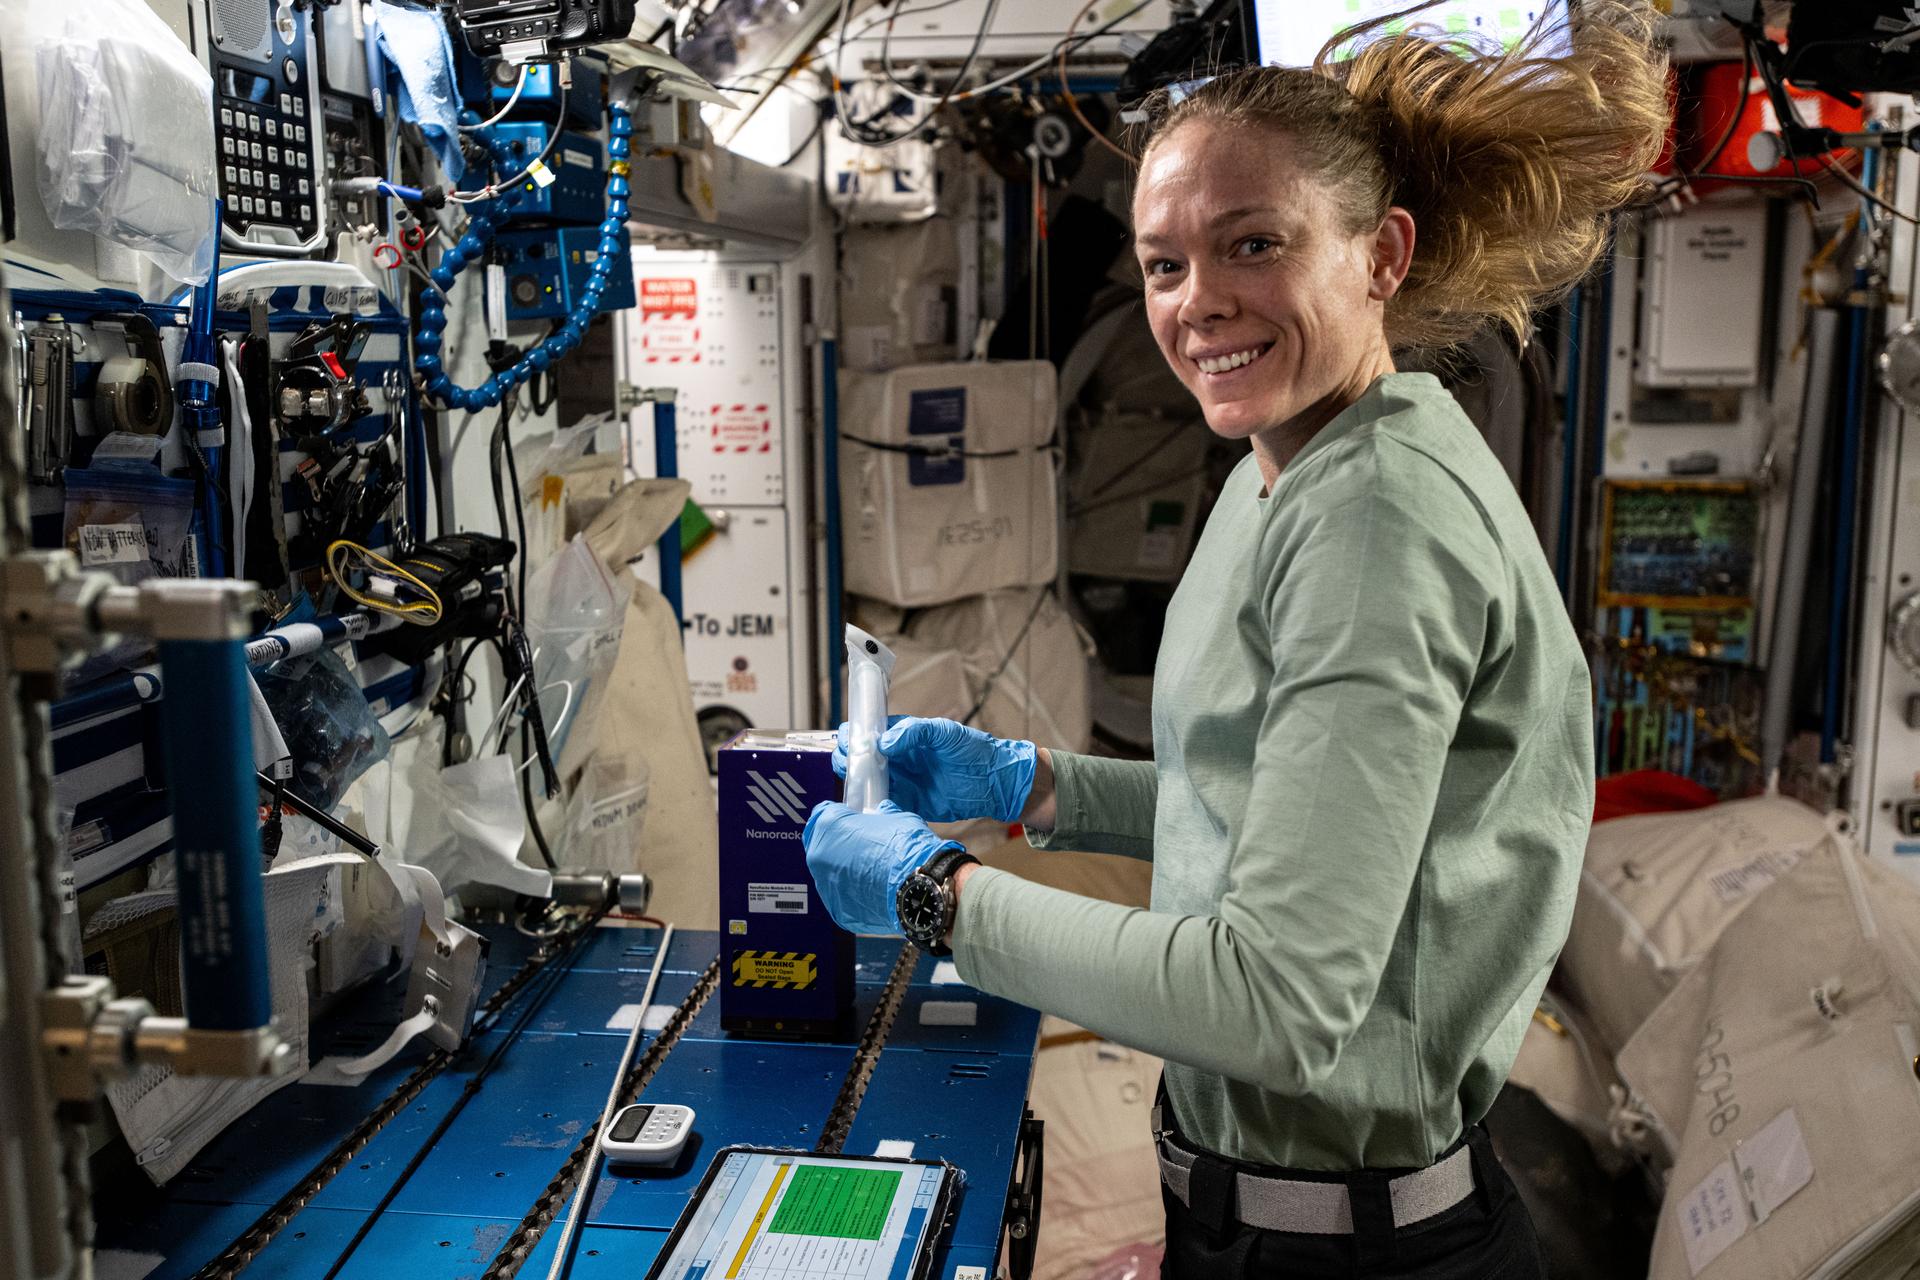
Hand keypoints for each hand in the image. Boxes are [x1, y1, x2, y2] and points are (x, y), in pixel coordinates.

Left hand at [803, 799, 960, 935]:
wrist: (921, 887)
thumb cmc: (906, 847)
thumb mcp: (897, 818)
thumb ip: (882, 815)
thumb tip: (883, 812)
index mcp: (828, 827)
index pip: (823, 815)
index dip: (841, 817)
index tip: (853, 822)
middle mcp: (818, 857)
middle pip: (823, 847)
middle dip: (840, 846)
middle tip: (865, 848)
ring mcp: (826, 888)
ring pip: (831, 875)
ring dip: (846, 872)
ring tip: (874, 873)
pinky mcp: (839, 912)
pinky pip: (844, 898)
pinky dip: (856, 895)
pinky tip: (875, 891)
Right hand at [832, 716, 1036, 824]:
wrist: (994, 783)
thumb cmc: (973, 750)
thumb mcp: (945, 733)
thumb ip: (915, 733)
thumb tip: (884, 743)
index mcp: (902, 734)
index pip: (868, 730)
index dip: (852, 734)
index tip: (848, 741)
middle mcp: (896, 756)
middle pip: (859, 755)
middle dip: (847, 758)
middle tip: (850, 764)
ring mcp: (899, 779)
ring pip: (865, 779)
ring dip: (854, 781)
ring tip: (854, 783)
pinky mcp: (906, 802)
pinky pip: (880, 802)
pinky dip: (868, 803)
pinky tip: (862, 804)